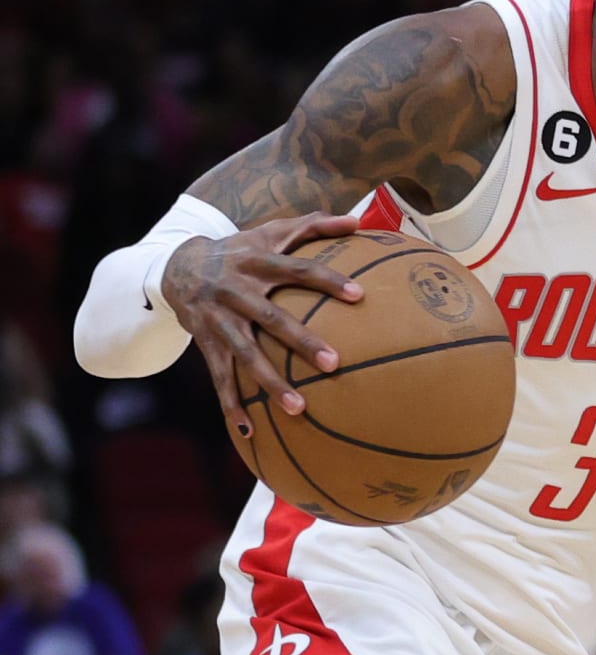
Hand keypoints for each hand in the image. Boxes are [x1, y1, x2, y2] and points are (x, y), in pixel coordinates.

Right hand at [162, 212, 363, 437]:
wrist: (177, 265)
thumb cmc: (241, 250)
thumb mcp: (271, 232)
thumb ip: (314, 225)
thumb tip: (358, 220)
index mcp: (257, 263)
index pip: (299, 270)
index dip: (328, 280)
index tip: (360, 295)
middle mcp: (236, 291)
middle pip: (271, 318)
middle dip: (301, 341)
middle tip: (334, 363)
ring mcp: (218, 320)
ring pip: (244, 355)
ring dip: (269, 383)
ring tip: (298, 409)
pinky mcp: (204, 343)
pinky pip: (219, 378)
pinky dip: (231, 406)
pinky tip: (249, 433)